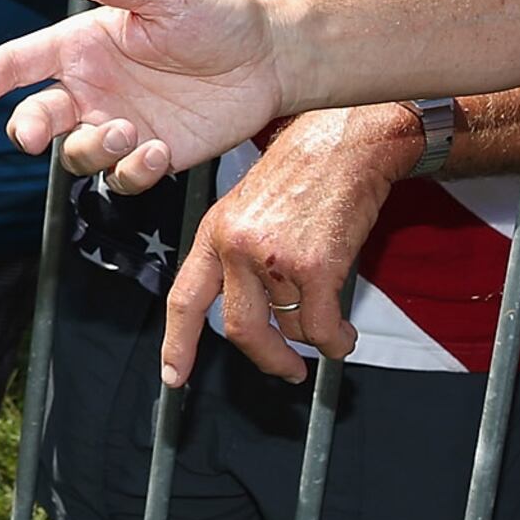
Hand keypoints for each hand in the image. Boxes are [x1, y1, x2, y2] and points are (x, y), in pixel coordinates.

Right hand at [0, 0, 284, 190]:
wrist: (270, 59)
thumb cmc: (217, 16)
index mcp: (83, 45)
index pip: (19, 63)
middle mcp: (93, 88)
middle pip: (36, 117)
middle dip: (27, 128)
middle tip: (35, 133)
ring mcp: (119, 124)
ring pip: (75, 154)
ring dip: (92, 148)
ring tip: (130, 132)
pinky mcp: (149, 155)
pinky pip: (121, 178)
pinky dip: (132, 172)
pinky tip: (158, 151)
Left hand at [158, 106, 417, 382]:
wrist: (346, 142)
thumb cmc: (306, 171)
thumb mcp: (250, 207)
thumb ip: (239, 256)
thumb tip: (251, 311)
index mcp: (216, 232)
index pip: (186, 300)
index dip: (178, 344)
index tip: (174, 376)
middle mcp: (237, 246)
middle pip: (240, 330)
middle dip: (267, 359)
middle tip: (286, 370)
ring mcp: (273, 258)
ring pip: (291, 328)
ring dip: (314, 337)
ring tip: (331, 329)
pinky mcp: (314, 267)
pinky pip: (321, 328)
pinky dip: (336, 341)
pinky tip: (343, 334)